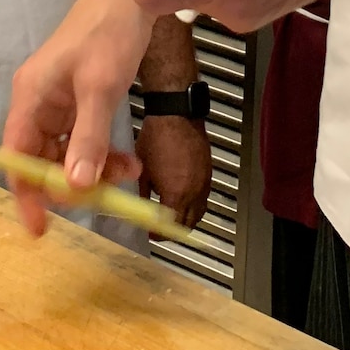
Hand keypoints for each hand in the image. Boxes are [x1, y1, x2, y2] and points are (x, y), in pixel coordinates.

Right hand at [2, 0, 150, 235]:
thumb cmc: (109, 31)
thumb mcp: (101, 87)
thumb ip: (88, 138)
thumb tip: (76, 187)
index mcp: (30, 96)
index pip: (16, 157)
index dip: (27, 195)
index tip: (41, 229)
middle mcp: (39, 101)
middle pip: (42, 160)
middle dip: (71, 184)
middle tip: (107, 198)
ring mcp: (60, 101)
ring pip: (67, 153)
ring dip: (94, 170)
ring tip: (129, 173)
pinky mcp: (81, 98)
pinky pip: (84, 138)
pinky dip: (103, 153)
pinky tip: (127, 161)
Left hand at [136, 115, 211, 232]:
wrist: (176, 115)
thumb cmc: (157, 139)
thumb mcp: (143, 171)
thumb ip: (144, 195)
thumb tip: (140, 208)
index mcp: (176, 194)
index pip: (171, 227)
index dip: (160, 234)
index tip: (152, 233)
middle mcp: (194, 192)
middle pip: (189, 224)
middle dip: (174, 230)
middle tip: (161, 228)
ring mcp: (204, 183)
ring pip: (200, 212)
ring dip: (187, 218)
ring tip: (173, 215)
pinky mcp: (208, 173)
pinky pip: (204, 198)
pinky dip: (195, 204)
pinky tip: (184, 198)